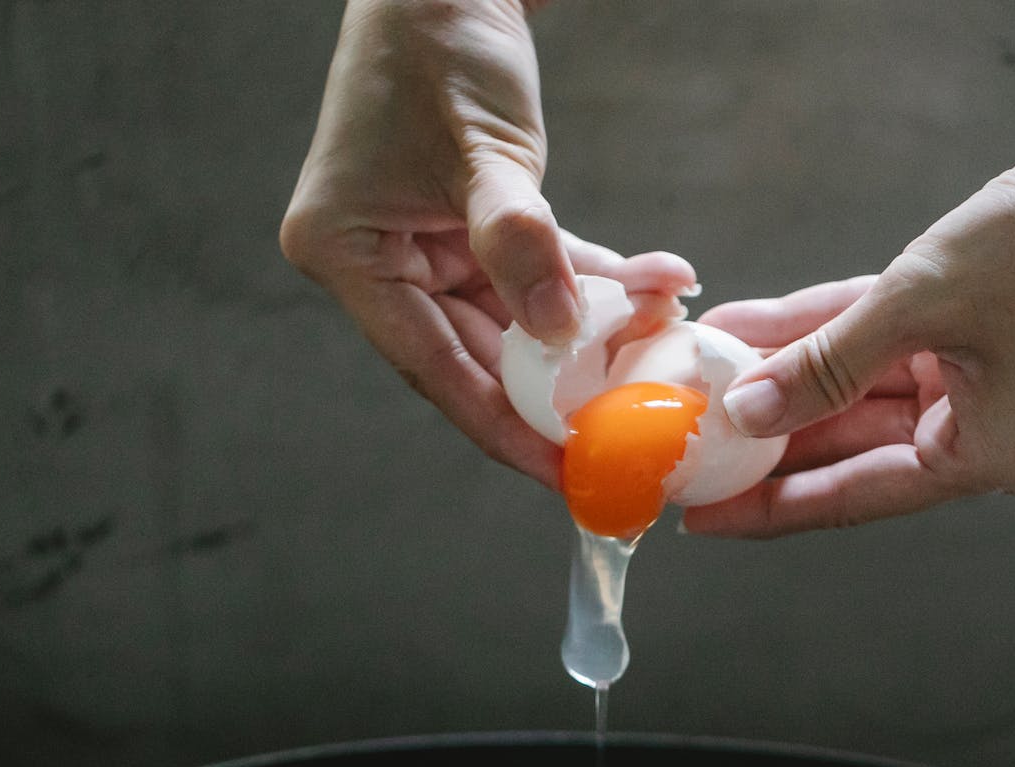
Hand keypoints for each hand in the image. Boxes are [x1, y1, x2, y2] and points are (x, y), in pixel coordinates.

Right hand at [279, 0, 695, 487]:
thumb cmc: (440, 44)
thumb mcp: (484, 150)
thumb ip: (521, 243)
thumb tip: (560, 334)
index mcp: (346, 254)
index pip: (434, 367)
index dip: (505, 428)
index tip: (568, 474)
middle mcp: (377, 262)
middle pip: (480, 359)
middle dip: (565, 392)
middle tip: (635, 434)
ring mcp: (424, 249)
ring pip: (522, 325)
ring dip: (598, 335)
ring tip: (668, 353)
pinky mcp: (472, 230)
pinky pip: (542, 277)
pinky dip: (599, 286)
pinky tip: (663, 290)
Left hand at [681, 116, 1014, 537]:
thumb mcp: (920, 307)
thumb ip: (827, 364)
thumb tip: (750, 412)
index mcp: (984, 457)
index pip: (854, 497)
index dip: (771, 507)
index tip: (705, 516)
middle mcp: (982, 433)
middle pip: (849, 447)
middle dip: (769, 435)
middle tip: (688, 445)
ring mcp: (979, 383)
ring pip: (857, 388)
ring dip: (787, 376)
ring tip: (707, 376)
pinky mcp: (973, 333)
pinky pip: (880, 343)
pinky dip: (826, 334)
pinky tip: (757, 328)